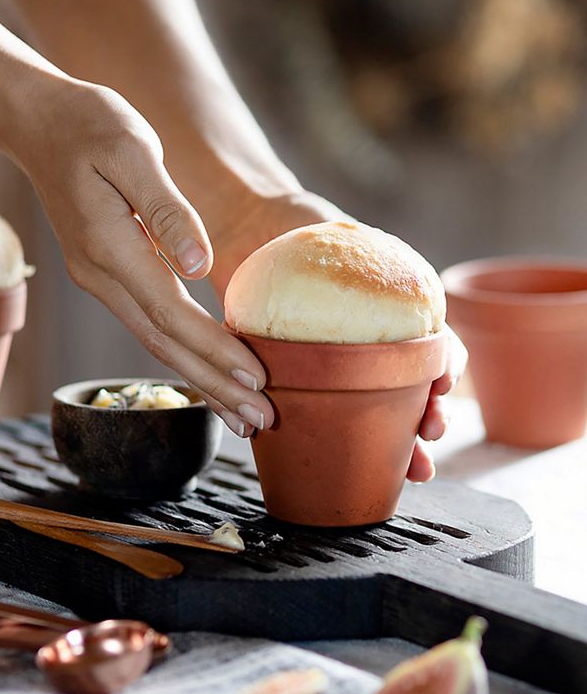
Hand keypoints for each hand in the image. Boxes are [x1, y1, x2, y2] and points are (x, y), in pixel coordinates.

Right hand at [11, 77, 273, 436]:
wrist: (40, 123)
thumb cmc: (90, 125)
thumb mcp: (132, 149)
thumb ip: (167, 210)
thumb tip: (199, 266)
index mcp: (110, 248)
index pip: (171, 314)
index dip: (215, 349)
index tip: (257, 376)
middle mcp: (101, 276)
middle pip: (164, 345)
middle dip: (215, 386)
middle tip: (261, 420)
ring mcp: (102, 280)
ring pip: (156, 344)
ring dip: (202, 382)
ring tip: (243, 416)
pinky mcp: (110, 276)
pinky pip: (151, 327)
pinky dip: (184, 357)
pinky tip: (209, 375)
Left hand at [210, 190, 466, 479]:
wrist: (247, 231)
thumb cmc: (294, 224)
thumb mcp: (325, 227)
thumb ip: (342, 246)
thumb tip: (343, 256)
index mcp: (391, 311)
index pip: (434, 342)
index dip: (447, 365)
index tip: (442, 381)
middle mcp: (371, 345)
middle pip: (414, 389)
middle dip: (430, 417)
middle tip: (432, 432)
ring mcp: (338, 368)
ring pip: (380, 415)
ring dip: (403, 446)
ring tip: (413, 468)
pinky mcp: (303, 383)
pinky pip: (325, 419)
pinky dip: (344, 446)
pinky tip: (353, 467)